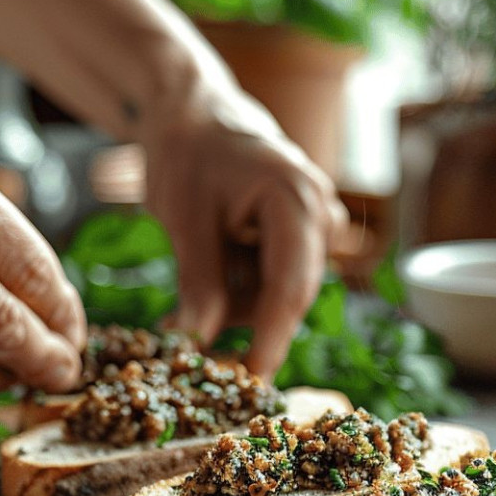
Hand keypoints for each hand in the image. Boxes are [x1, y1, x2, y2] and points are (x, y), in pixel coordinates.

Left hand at [145, 89, 346, 377]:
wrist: (192, 111)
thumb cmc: (187, 152)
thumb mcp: (185, 221)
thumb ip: (199, 286)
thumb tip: (196, 349)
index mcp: (295, 199)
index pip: (289, 288)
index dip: (270, 341)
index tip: (251, 385)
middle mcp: (319, 211)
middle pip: (288, 295)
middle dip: (244, 329)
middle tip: (198, 364)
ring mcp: (314, 221)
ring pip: (276, 292)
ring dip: (232, 310)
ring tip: (177, 316)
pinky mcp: (299, 232)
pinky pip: (271, 278)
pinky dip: (236, 293)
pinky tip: (199, 296)